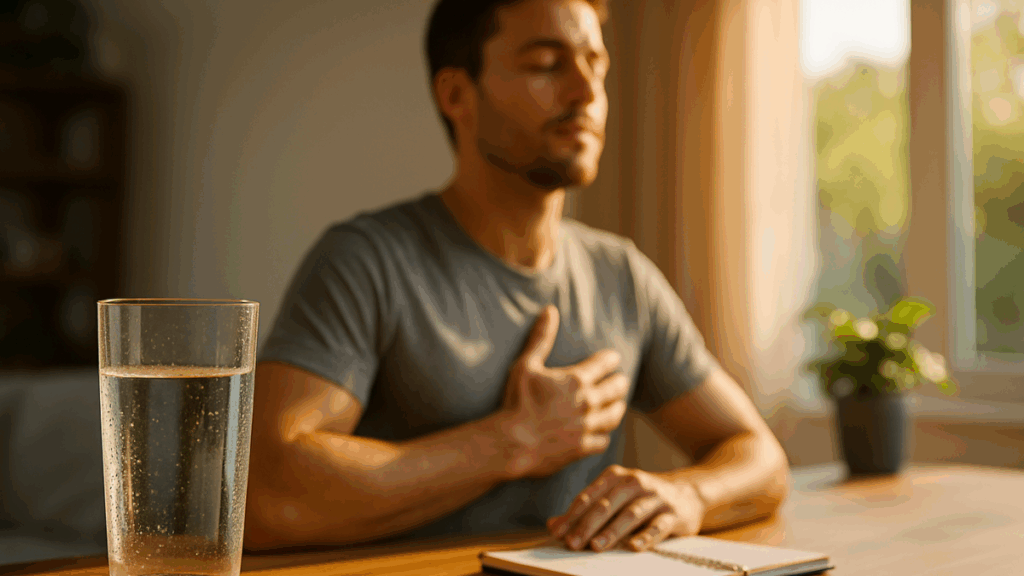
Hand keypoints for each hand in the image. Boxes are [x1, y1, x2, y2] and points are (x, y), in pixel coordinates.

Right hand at [499, 305, 628, 477]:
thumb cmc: (516, 402)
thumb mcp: (526, 365)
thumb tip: (550, 311)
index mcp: (576, 380)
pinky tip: (602, 433)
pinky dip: (604, 435)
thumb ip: (541, 338)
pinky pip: (603, 440)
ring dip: (618, 408)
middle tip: (621, 381)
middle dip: (620, 383)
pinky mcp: (583, 447)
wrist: (512, 442)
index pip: (604, 364)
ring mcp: (587, 426)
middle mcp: (588, 402)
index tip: (614, 359)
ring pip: (614, 415)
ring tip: (618, 405)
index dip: (611, 360)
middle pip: (616, 389)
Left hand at [546, 465, 705, 551]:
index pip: (589, 497)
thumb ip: (584, 510)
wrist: (685, 492)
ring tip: (596, 546)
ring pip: (630, 514)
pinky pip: (658, 526)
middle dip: (587, 525)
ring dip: (612, 531)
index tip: (558, 533)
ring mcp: (655, 498)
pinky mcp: (673, 514)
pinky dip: (646, 536)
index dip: (572, 515)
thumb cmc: (639, 497)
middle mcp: (634, 482)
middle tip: (572, 543)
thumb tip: (553, 525)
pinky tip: (634, 547)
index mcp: (615, 477)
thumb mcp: (612, 497)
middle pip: (606, 505)